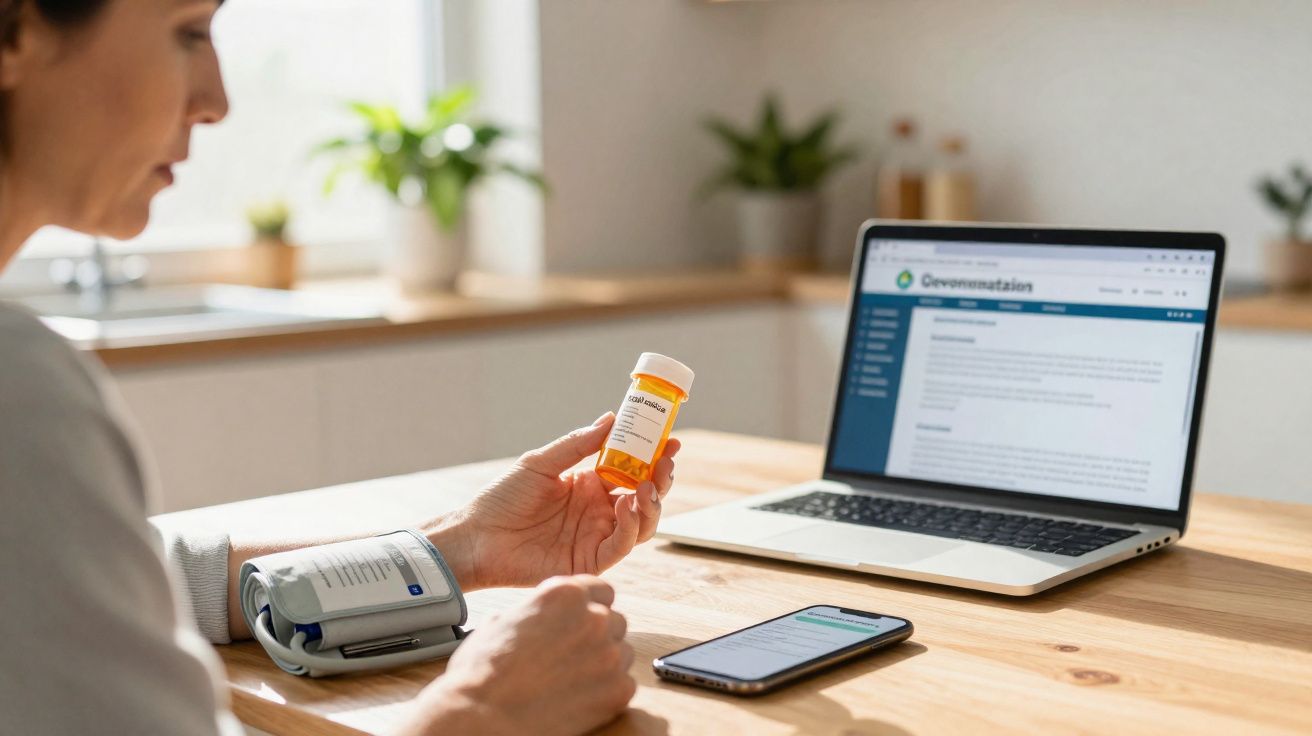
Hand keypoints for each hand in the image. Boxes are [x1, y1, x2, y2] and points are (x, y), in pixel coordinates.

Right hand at [398, 576, 634, 735]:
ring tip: (573, 680)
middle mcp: (594, 618)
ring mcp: (610, 655)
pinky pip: (625, 684)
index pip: (601, 591)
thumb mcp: (502, 620)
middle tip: (572, 657)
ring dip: (604, 663)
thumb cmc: (482, 671)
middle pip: (614, 621)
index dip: (590, 608)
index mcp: (565, 594)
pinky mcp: (618, 690)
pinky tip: (580, 699)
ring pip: (623, 652)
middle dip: (598, 636)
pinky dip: (608, 692)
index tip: (580, 622)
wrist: (484, 718)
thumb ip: (535, 611)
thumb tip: (538, 615)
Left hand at [431, 412, 678, 590]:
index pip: (631, 469)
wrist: (477, 538)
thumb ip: (577, 444)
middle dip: (661, 479)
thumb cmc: (502, 499)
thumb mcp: (540, 463)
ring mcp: (596, 536)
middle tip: (666, 463)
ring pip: (642, 524)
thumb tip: (611, 419)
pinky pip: (621, 546)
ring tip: (645, 486)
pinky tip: (627, 507)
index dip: (653, 456)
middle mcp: (598, 511)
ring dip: (651, 504)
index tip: (670, 441)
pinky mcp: (589, 560)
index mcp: (589, 485)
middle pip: (644, 497)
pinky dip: (631, 528)